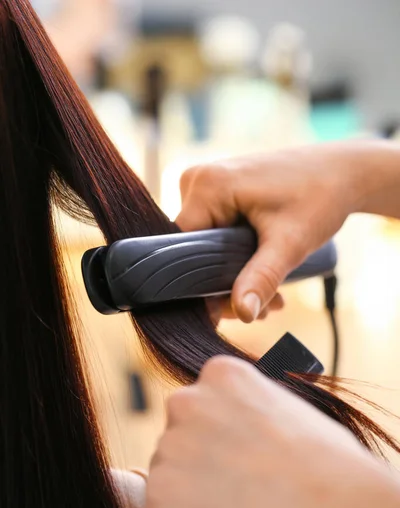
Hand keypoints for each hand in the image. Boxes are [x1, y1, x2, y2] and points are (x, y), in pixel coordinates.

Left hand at [147, 356, 399, 507]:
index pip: (203, 405)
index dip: (221, 436)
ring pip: (170, 473)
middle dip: (200, 460)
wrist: (329, 505)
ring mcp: (171, 442)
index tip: (242, 456)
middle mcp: (188, 399)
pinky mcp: (162, 488)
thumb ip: (250, 407)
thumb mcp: (287, 406)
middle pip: (181, 435)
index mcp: (221, 373)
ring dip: (192, 493)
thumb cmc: (325, 460)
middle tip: (238, 486)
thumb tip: (241, 424)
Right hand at [178, 141, 399, 322]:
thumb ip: (261, 279)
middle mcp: (197, 181)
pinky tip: (263, 276)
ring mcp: (208, 185)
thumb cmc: (320, 197)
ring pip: (205, 247)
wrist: (342, 172)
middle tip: (260, 311)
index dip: (200, 285)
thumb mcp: (289, 244)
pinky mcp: (220, 192)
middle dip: (224, 286)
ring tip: (271, 300)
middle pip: (192, 250)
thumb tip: (242, 316)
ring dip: (234, 277)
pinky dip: (236, 258)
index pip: (181, 248)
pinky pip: (215, 233)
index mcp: (206, 186)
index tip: (230, 312)